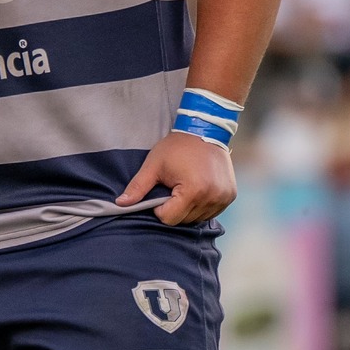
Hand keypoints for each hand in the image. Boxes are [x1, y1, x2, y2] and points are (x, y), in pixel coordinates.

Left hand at [116, 131, 236, 224]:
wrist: (206, 129)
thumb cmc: (178, 146)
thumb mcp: (154, 165)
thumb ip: (138, 187)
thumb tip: (120, 204)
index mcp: (193, 191)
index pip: (169, 218)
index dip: (160, 207)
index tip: (163, 190)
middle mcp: (211, 197)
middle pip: (184, 220)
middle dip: (175, 207)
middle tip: (175, 186)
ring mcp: (223, 198)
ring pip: (197, 218)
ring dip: (189, 208)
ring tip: (187, 185)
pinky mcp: (230, 196)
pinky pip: (211, 212)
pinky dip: (202, 205)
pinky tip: (199, 188)